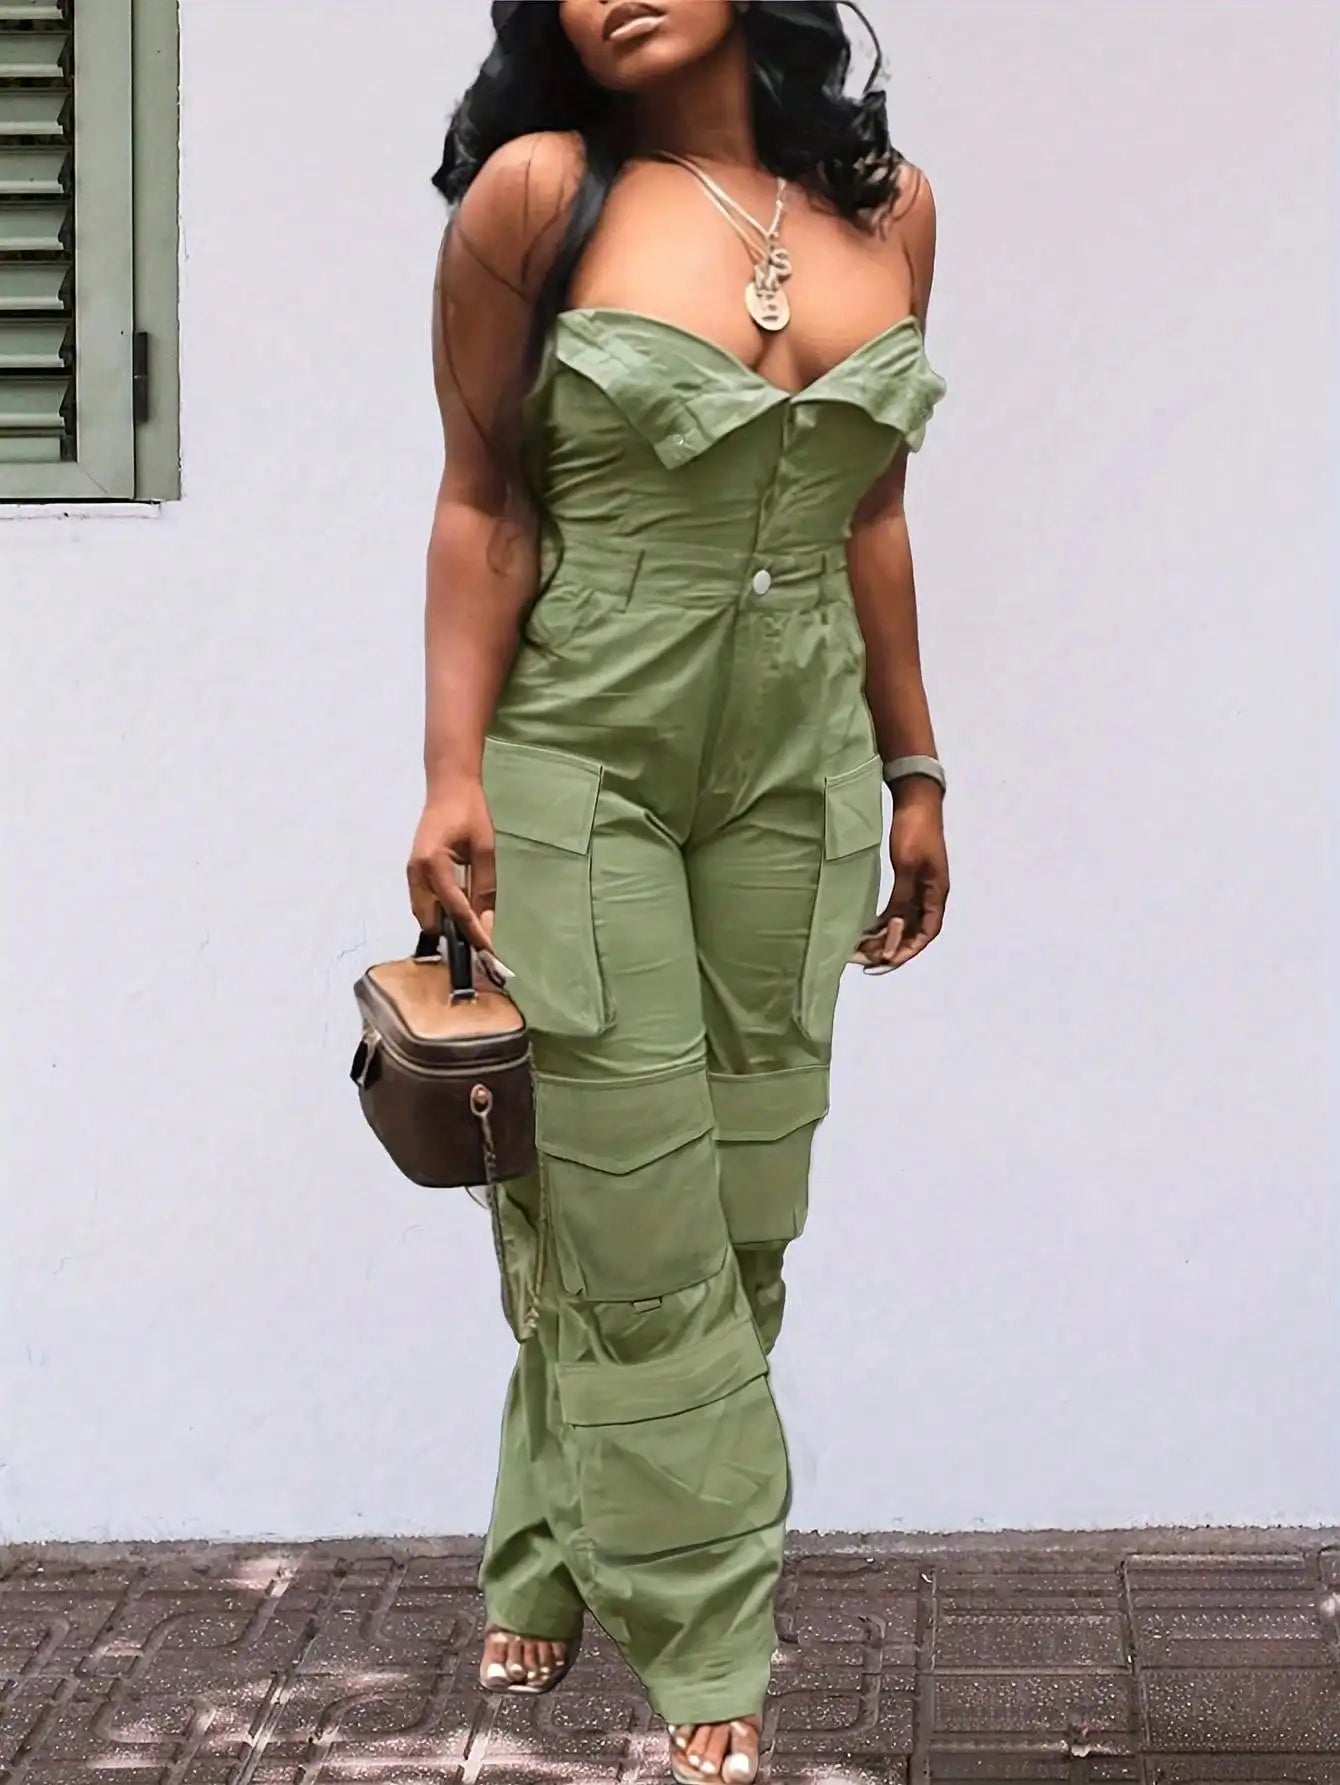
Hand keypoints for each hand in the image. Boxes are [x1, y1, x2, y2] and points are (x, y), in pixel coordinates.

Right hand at [406, 777, 496, 956]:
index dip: (473, 932)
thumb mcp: (484, 849)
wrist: (448, 788)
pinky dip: (439, 914)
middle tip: (479, 951)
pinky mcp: (414, 873)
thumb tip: (487, 924)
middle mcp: (416, 873)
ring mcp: (411, 873)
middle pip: (431, 919)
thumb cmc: (469, 812)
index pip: (455, 908)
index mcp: (432, 864)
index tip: (488, 953)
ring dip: (444, 927)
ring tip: (471, 938)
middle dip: (453, 937)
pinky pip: (424, 903)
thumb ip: (484, 887)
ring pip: (424, 914)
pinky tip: (458, 918)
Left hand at [857, 781, 948, 970]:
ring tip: (863, 948)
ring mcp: (920, 886)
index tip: (886, 961)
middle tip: (866, 960)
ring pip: (904, 921)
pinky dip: (884, 920)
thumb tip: (892, 927)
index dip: (908, 949)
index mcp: (937, 893)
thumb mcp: (906, 866)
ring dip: (886, 935)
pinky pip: (898, 907)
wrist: (916, 801)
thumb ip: (901, 897)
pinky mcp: (908, 878)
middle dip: (892, 947)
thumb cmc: (915, 830)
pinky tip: (867, 928)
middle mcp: (930, 894)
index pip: (926, 932)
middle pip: (914, 931)